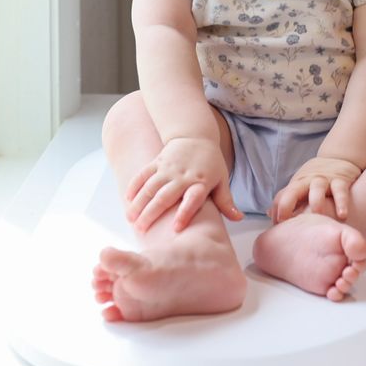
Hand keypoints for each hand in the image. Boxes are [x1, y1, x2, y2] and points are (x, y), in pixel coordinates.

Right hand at [124, 136, 242, 232]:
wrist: (195, 135)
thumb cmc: (210, 162)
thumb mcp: (222, 179)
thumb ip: (226, 201)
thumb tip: (238, 218)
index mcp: (200, 182)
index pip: (193, 200)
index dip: (185, 213)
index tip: (176, 228)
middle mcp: (182, 176)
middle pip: (165, 196)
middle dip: (152, 213)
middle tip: (141, 230)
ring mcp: (167, 168)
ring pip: (150, 187)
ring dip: (139, 203)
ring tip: (131, 219)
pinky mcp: (156, 162)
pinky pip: (142, 174)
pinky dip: (133, 186)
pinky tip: (127, 200)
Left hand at [270, 156, 363, 222]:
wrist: (339, 157)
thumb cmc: (316, 178)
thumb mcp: (300, 185)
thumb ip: (287, 199)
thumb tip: (268, 213)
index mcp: (295, 185)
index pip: (280, 198)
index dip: (276, 212)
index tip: (276, 228)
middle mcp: (307, 182)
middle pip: (292, 192)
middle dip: (286, 205)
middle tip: (285, 221)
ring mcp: (323, 180)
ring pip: (316, 189)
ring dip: (316, 203)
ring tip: (317, 215)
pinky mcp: (340, 180)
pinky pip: (340, 191)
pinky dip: (341, 203)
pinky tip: (342, 215)